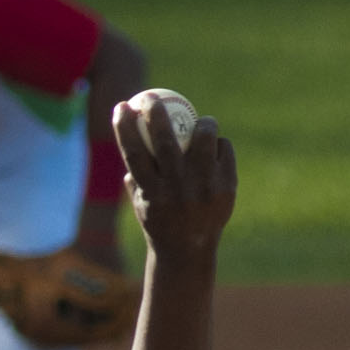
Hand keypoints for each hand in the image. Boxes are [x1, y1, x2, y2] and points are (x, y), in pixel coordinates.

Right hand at [113, 101, 237, 266]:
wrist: (188, 251)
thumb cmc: (159, 221)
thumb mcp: (141, 203)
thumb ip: (136, 175)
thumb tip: (131, 136)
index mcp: (152, 192)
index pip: (134, 152)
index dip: (125, 126)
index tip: (122, 106)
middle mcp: (177, 189)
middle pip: (166, 141)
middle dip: (157, 113)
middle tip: (153, 98)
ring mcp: (204, 188)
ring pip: (205, 139)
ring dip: (202, 124)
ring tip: (200, 122)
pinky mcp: (227, 187)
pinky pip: (223, 150)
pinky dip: (217, 145)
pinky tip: (213, 149)